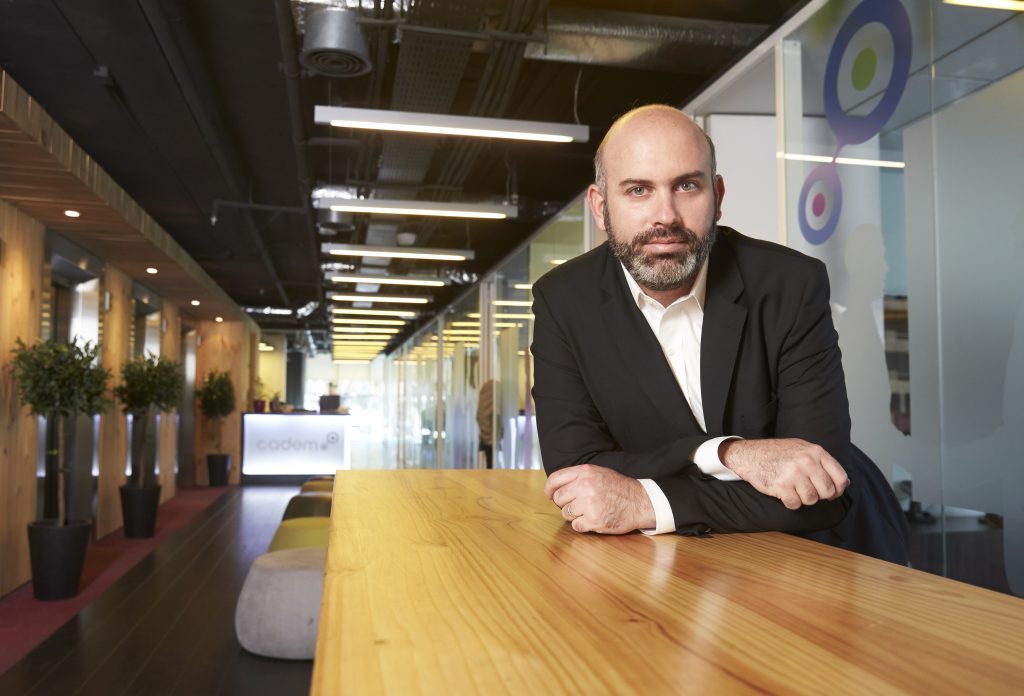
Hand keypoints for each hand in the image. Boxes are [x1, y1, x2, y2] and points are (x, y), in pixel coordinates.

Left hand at [543, 464, 654, 533]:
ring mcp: (589, 504)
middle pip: (558, 498)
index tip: (549, 495)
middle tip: (576, 505)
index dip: (549, 489)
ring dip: (574, 515)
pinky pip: (576, 526)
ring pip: (565, 513)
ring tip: (588, 511)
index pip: (555, 479)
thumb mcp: (599, 472)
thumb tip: (556, 486)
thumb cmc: (619, 488)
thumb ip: (578, 476)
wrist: (640, 502)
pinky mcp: (594, 521)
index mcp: (585, 472)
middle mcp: (585, 486)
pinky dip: (582, 526)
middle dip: (564, 504)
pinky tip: (593, 520)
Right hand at [719, 438, 848, 509]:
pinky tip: (784, 493)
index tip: (832, 493)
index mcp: (815, 452)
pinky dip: (790, 502)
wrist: (750, 454)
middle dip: (819, 495)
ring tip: (794, 489)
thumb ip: (822, 462)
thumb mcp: (802, 448)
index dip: (838, 489)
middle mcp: (807, 462)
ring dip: (803, 498)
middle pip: (827, 491)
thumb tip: (845, 482)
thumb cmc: (777, 452)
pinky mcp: (781, 486)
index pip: (840, 477)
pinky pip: (795, 504)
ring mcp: (794, 474)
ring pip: (811, 499)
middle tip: (808, 491)